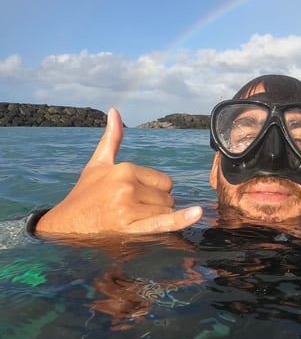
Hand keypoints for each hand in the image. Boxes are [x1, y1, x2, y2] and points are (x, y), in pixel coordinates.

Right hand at [35, 108, 202, 235]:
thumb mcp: (98, 164)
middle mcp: (128, 186)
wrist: (65, 224)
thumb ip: (112, 139)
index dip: (154, 191)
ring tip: (132, 219)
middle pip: (168, 198)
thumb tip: (114, 110)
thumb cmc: (85, 192)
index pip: (165, 182)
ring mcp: (129, 207)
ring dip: (156, 218)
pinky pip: (163, 222)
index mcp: (125, 169)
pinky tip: (196, 214)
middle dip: (156, 205)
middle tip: (131, 209)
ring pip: (166, 212)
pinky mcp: (130, 228)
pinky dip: (181, 219)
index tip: (134, 195)